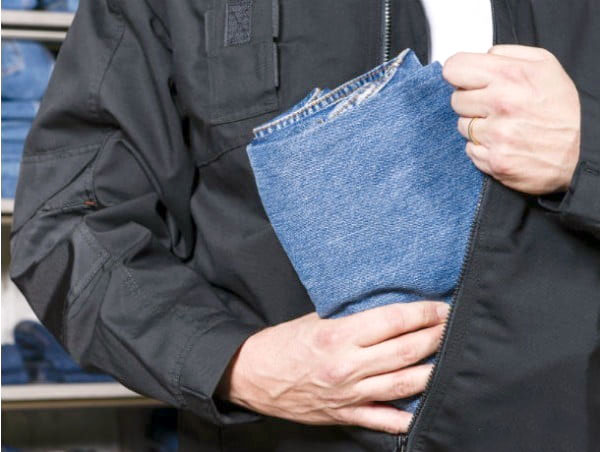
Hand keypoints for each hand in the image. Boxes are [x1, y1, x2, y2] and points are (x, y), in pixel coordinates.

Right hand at [216, 301, 448, 433]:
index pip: (393, 321)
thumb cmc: (284, 343)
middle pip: (405, 351)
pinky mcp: (346, 414)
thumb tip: (389, 309)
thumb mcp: (315, 319)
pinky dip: (406, 415)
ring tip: (449, 357)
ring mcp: (349, 394)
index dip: (423, 313)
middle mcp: (347, 366)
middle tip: (451, 326)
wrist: (253, 376)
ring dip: (432, 370)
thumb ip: (352, 317)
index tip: (441, 307)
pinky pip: (383, 419)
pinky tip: (426, 405)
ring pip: (403, 384)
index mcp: (338, 336)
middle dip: (436, 337)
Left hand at [443, 45, 580, 194]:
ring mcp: (496, 135)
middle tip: (493, 106)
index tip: (467, 80)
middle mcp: (501, 103)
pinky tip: (503, 144)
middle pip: (455, 99)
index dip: (459, 74)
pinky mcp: (494, 160)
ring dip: (477, 126)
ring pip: (462, 126)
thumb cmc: (563, 108)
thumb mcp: (545, 65)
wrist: (582, 151)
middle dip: (471, 101)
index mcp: (510, 75)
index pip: (454, 68)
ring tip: (503, 126)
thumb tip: (482, 56)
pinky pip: (470, 150)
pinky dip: (482, 148)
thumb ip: (508, 54)